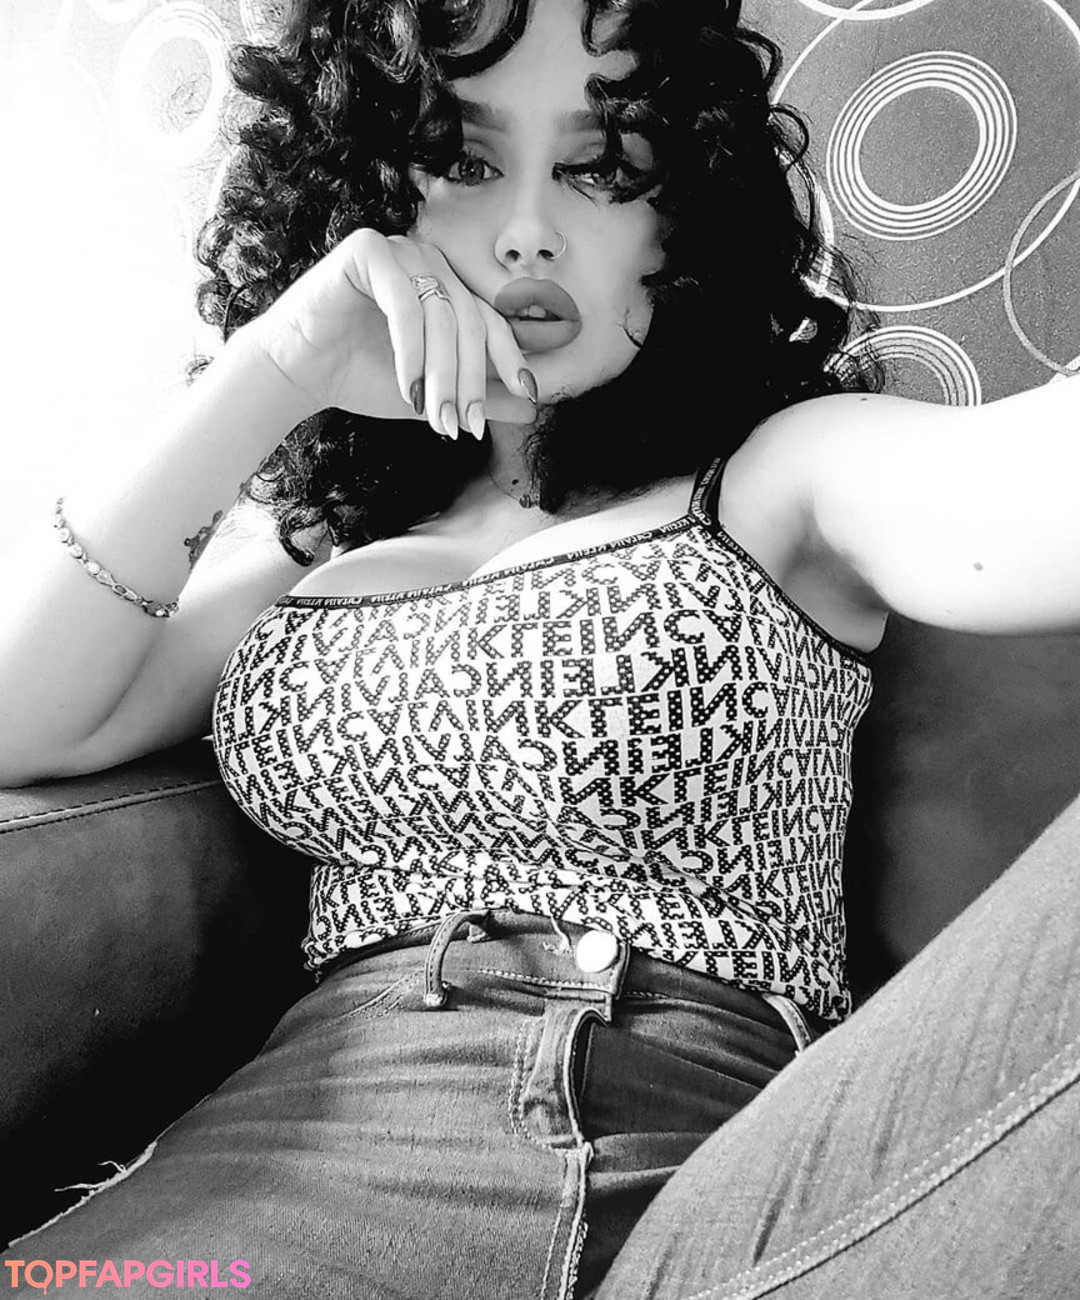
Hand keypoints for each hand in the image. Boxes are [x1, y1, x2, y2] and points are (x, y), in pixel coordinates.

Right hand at [241, 228, 536, 437]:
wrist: (299, 372)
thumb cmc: (362, 377)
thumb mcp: (432, 394)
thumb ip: (480, 396)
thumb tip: (532, 410)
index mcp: (448, 288)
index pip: (491, 321)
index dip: (511, 359)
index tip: (528, 394)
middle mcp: (428, 262)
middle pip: (470, 321)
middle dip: (469, 382)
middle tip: (464, 427)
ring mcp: (400, 250)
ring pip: (442, 316)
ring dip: (442, 374)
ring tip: (436, 419)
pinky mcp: (368, 250)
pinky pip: (405, 302)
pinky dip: (411, 350)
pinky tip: (408, 388)